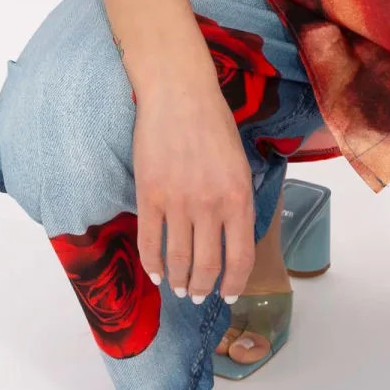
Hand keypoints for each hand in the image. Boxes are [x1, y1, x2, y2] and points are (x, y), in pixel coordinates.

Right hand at [132, 71, 256, 303]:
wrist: (180, 94)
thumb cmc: (214, 123)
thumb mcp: (240, 163)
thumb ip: (237, 201)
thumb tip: (233, 238)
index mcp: (238, 197)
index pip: (240, 257)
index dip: (234, 283)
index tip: (228, 294)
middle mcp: (210, 205)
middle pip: (207, 266)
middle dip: (203, 288)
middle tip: (199, 295)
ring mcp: (177, 202)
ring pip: (178, 260)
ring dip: (180, 282)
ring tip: (180, 288)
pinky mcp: (149, 196)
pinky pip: (150, 243)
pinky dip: (153, 265)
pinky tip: (157, 274)